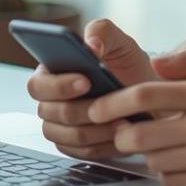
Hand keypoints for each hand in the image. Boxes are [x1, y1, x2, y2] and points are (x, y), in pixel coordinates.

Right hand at [25, 19, 156, 159]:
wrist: (148, 94)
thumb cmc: (127, 66)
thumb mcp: (119, 42)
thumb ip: (102, 32)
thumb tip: (90, 45)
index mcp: (51, 74)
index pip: (37, 84)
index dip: (58, 85)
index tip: (86, 81)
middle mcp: (50, 102)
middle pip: (51, 113)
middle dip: (84, 109)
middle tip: (112, 104)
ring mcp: (60, 128)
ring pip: (68, 136)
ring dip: (97, 129)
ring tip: (123, 121)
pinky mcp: (76, 148)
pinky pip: (82, 153)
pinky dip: (104, 145)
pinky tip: (123, 134)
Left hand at [87, 50, 185, 185]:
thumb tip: (158, 62)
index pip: (146, 94)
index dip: (114, 101)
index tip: (98, 107)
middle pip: (140, 133)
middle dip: (122, 132)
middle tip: (122, 128)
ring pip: (153, 159)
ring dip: (147, 151)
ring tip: (158, 140)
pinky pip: (172, 179)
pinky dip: (167, 169)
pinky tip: (178, 157)